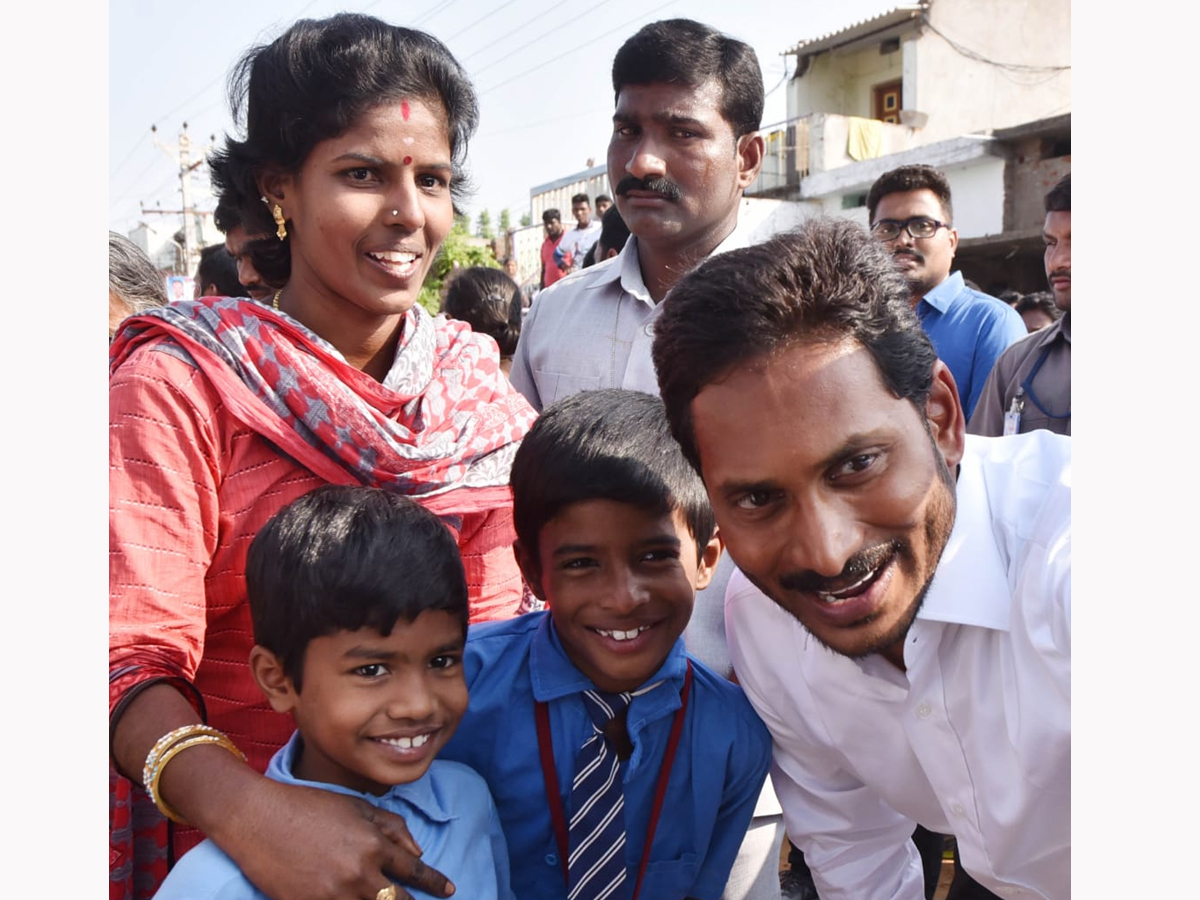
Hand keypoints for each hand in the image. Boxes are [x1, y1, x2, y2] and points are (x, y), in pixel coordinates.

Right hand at [210, 774, 453, 899]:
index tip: (450, 890)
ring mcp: (334, 895)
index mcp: (373, 845)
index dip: (435, 882)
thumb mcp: (356, 806)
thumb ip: (391, 827)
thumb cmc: (308, 806)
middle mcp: (359, 874)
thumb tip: (417, 852)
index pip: (415, 870)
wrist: (258, 818)